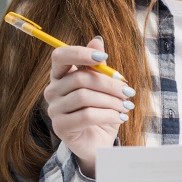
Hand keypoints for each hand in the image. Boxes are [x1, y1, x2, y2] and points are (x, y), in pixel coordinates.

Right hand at [43, 36, 134, 176]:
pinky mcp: (60, 127)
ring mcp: (54, 109)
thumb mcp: (103, 86)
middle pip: (80, 78)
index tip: (104, 57)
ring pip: (85, 97)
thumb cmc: (101, 110)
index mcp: (61, 75)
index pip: (60, 56)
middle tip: (129, 92)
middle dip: (110, 84)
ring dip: (111, 101)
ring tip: (126, 106)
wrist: (98, 141)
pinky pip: (86, 115)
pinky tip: (121, 117)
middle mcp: (52, 90)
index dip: (80, 53)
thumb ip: (98, 65)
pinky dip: (108, 115)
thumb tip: (97, 40)